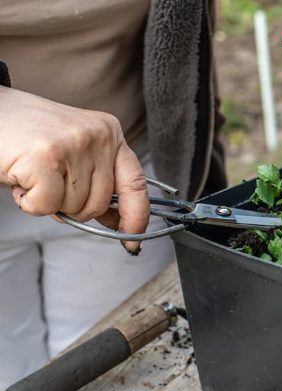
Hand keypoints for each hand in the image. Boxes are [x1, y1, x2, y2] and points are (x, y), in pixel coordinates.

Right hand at [0, 86, 148, 251]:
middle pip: (100, 203)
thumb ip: (98, 181)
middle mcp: (98, 136)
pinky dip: (29, 203)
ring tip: (32, 174)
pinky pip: (46, 206)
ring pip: (73, 207)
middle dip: (73, 207)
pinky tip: (20, 178)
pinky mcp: (45, 157)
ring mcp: (73, 145)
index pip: (136, 183)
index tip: (132, 241)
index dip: (136, 216)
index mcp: (110, 133)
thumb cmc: (27, 138)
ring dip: (48, 202)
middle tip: (49, 184)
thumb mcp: (75, 153)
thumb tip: (118, 221)